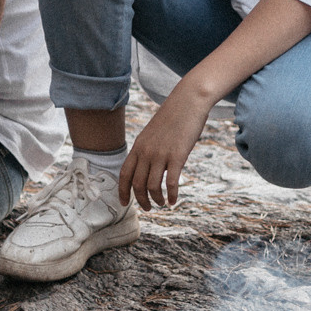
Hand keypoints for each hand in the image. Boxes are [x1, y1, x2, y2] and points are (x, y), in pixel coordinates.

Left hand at [120, 89, 215, 207]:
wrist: (188, 102)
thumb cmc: (172, 117)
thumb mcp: (152, 133)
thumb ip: (147, 149)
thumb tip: (146, 166)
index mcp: (138, 146)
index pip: (124, 174)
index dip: (122, 191)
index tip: (124, 203)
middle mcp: (146, 152)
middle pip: (137, 184)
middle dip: (141, 200)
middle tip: (148, 208)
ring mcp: (161, 154)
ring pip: (152, 186)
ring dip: (156, 200)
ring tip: (161, 203)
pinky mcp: (177, 156)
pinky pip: (171, 183)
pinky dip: (171, 195)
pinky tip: (173, 201)